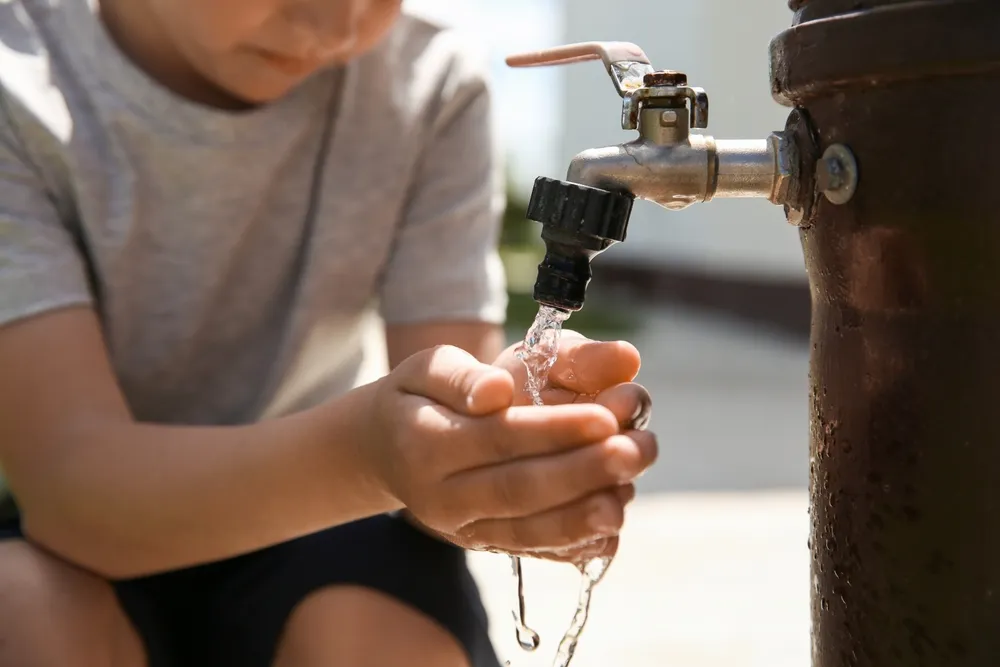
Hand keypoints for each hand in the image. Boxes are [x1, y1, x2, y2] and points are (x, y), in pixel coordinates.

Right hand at [367, 344, 656, 560]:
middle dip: (583, 472)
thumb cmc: (417, 396)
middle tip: (636, 450)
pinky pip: (532, 550)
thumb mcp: (427, 367)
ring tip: (629, 492)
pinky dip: (574, 543)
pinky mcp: (483, 544)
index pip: (498, 437)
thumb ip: (463, 375)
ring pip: (528, 529)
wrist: (383, 450)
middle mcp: (441, 495)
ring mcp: (462, 527)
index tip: (606, 418)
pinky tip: (610, 526)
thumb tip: (497, 392)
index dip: (554, 430)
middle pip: (519, 489)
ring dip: (584, 514)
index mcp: (425, 442)